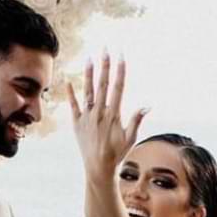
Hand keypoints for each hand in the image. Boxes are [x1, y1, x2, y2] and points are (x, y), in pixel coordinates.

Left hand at [66, 53, 148, 183]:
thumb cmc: (117, 153)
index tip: (121, 55)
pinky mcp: (77, 124)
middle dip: (105, 65)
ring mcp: (87, 117)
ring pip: (88, 91)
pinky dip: (71, 94)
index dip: (120, 70)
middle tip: (105, 49)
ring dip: (88, 74)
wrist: (98, 167)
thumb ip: (136, 120)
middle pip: (103, 84)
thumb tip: (147, 105)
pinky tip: (69, 80)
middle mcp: (99, 113)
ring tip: (89, 58)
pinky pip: (73, 106)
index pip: (118, 87)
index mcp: (113, 114)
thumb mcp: (130, 137)